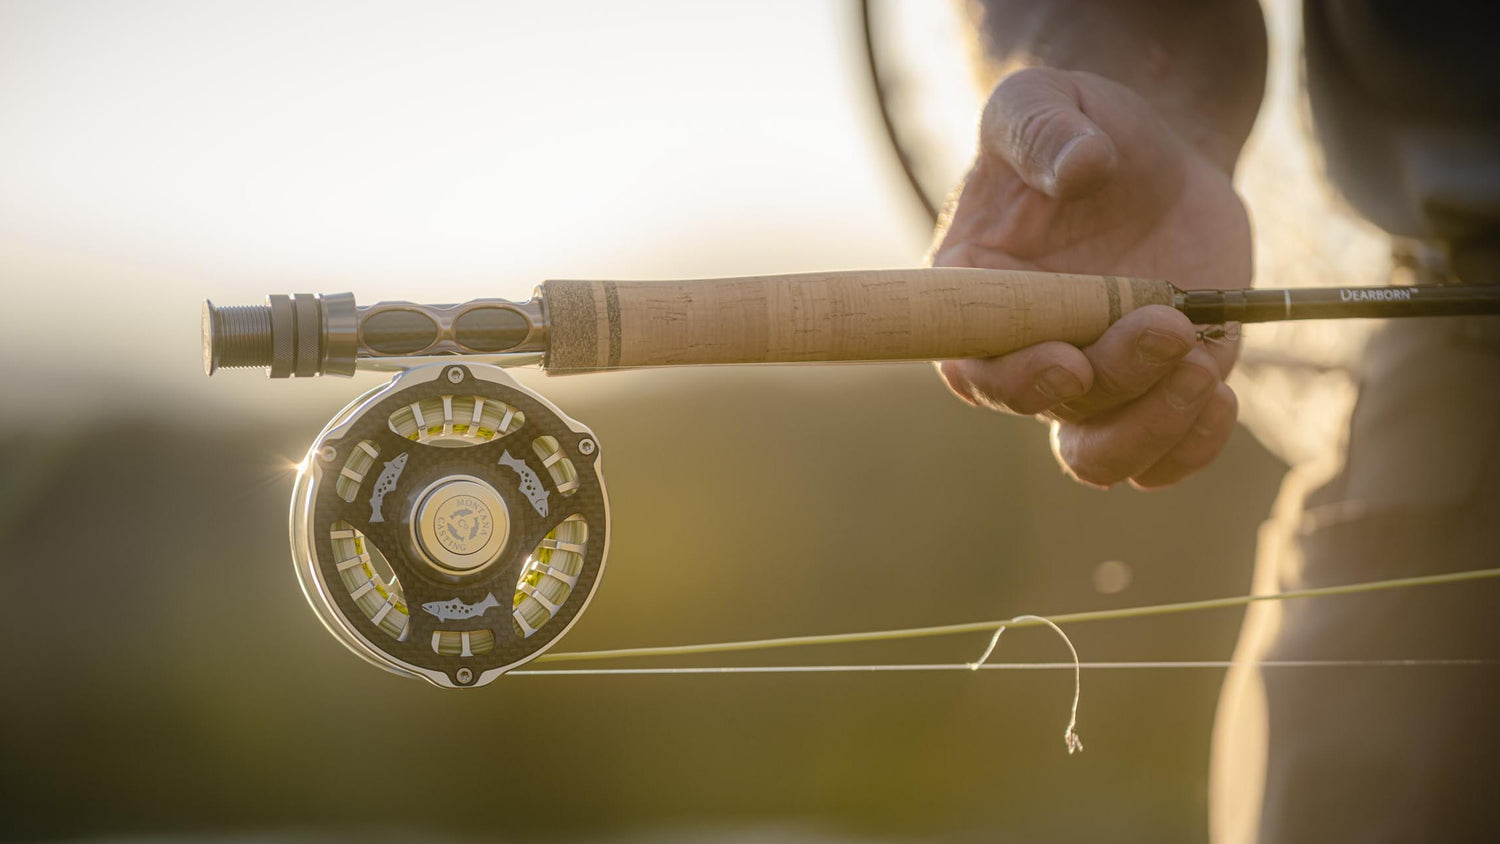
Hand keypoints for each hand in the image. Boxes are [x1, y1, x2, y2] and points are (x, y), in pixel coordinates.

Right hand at [932, 68, 1249, 488]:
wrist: (1149, 154)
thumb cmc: (1079, 126)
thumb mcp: (1045, 100)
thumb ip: (1044, 129)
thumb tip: (1082, 168)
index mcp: (973, 298)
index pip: (971, 367)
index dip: (1012, 380)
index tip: (1066, 359)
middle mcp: (1021, 354)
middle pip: (1047, 410)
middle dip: (1113, 381)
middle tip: (1169, 326)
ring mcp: (1088, 380)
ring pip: (1102, 455)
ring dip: (1153, 427)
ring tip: (1205, 365)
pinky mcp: (1152, 390)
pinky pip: (1162, 458)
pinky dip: (1191, 445)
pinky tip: (1220, 392)